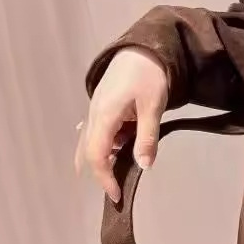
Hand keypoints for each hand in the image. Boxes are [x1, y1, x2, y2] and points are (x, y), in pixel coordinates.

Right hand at [74, 48, 168, 201]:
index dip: (104, 178)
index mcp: (104, 116)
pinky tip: (116, 150)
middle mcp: (94, 115)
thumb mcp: (153, 107)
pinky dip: (105, 145)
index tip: (116, 195)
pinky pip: (97, 132)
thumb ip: (147, 137)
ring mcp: (95, 110)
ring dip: (105, 158)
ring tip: (122, 172)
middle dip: (102, 173)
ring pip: (92, 142)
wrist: (143, 48)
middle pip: (90, 152)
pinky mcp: (102, 107)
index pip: (97, 156)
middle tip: (118, 189)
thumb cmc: (149, 75)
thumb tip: (144, 165)